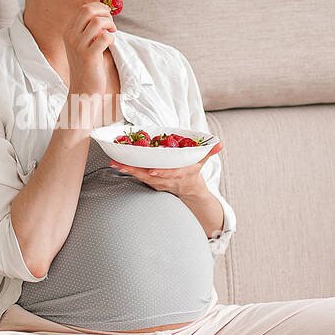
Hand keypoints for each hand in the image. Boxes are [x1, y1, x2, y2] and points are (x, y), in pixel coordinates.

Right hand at [64, 1, 117, 97]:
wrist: (83, 89)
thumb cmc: (87, 66)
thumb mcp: (82, 45)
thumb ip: (89, 30)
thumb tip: (105, 12)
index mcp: (68, 32)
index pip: (83, 9)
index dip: (99, 8)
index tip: (108, 15)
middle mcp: (70, 37)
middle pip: (88, 10)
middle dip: (104, 12)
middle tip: (111, 23)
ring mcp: (78, 46)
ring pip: (98, 22)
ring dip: (110, 25)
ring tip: (112, 33)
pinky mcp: (88, 56)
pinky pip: (104, 37)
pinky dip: (111, 38)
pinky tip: (110, 44)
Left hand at [108, 141, 223, 197]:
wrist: (189, 190)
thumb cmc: (193, 171)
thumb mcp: (202, 162)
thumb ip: (209, 152)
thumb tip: (220, 144)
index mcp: (180, 174)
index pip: (170, 174)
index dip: (161, 173)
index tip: (152, 171)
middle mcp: (167, 180)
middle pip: (150, 177)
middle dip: (135, 171)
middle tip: (121, 164)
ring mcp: (158, 183)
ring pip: (141, 178)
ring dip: (128, 171)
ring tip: (115, 163)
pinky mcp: (151, 183)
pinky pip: (138, 177)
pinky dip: (128, 171)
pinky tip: (118, 164)